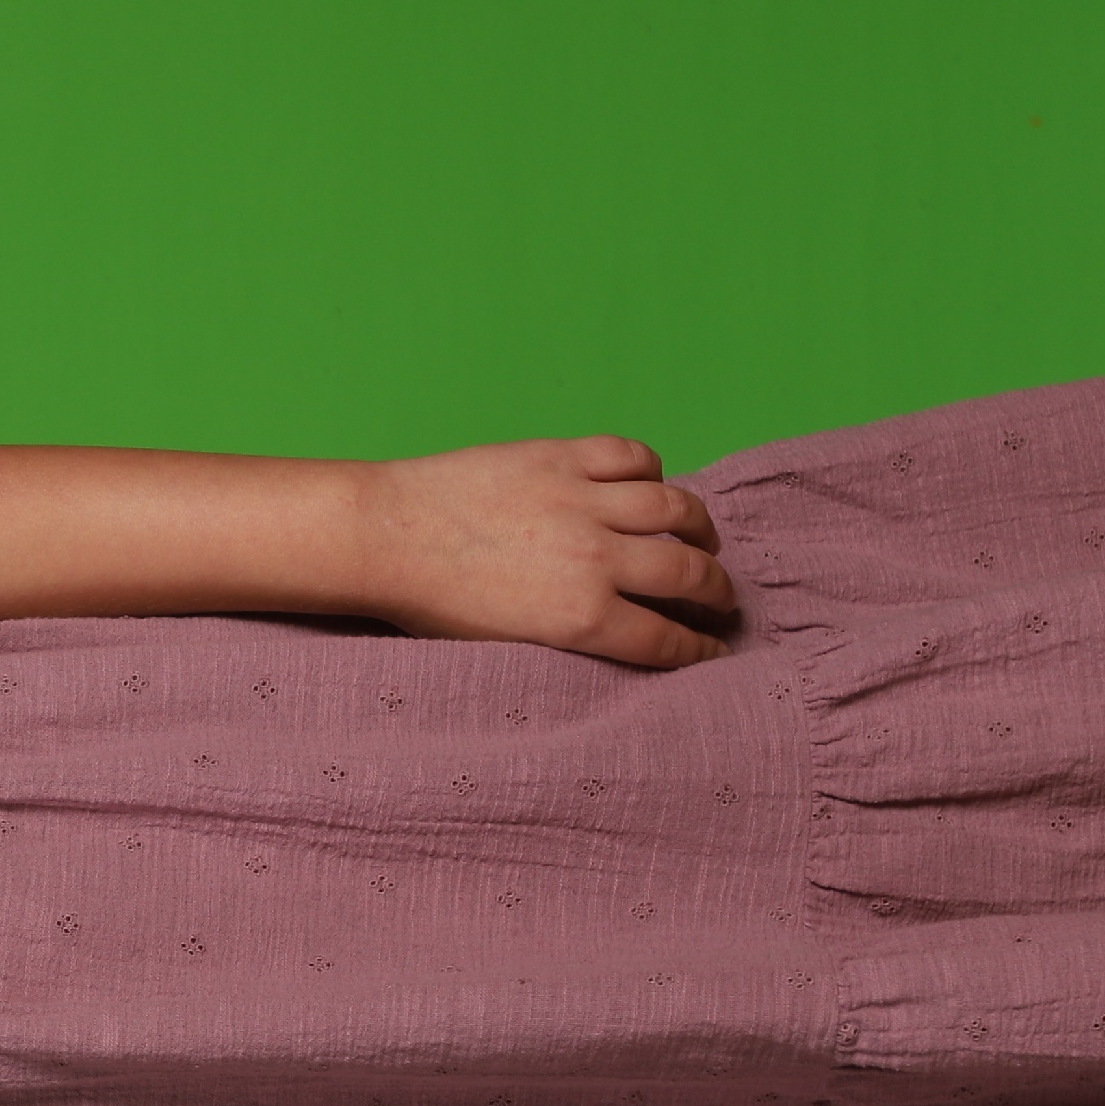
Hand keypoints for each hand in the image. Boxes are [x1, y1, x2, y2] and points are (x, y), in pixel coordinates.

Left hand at [349, 437, 735, 669]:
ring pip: (674, 508)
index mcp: (579, 620)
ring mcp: (580, 502)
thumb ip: (569, 635)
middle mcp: (593, 561)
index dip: (698, 650)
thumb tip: (618, 630)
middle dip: (717, 591)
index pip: (665, 640)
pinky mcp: (561, 457)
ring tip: (702, 538)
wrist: (383, 537)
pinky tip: (649, 486)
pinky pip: (631, 456)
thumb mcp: (507, 644)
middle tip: (721, 597)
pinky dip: (651, 470)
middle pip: (687, 574)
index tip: (712, 650)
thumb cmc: (430, 604)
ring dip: (699, 526)